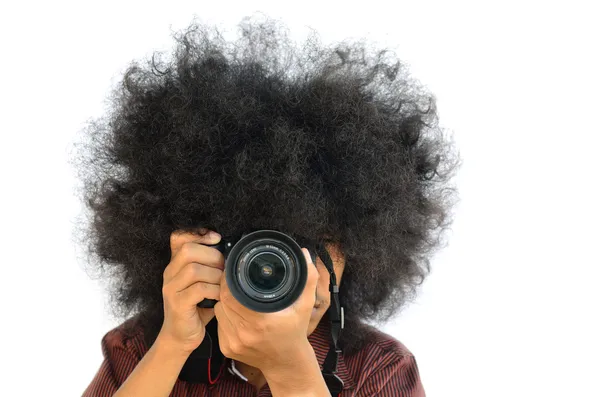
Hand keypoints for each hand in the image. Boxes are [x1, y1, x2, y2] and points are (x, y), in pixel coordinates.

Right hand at [157, 229, 224, 355]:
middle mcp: (169, 273)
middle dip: (212, 256)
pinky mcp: (177, 303)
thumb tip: (232, 252)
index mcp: (175, 265)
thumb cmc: (197, 307)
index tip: (217, 239)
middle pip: (188, 250)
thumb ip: (209, 266)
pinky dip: (214, 290)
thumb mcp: (202, 283)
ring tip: (223, 284)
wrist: (181, 337)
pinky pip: (198, 289)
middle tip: (224, 268)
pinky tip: (219, 296)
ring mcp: (171, 288)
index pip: (178, 238)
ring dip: (215, 275)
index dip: (198, 233)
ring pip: (194, 269)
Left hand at [214, 247, 319, 372]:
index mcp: (260, 322)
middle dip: (226, 288)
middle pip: (223, 301)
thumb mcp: (305, 305)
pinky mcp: (227, 349)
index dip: (229, 281)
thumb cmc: (295, 332)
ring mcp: (233, 343)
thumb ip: (308, 279)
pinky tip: (237, 314)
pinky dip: (225, 316)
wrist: (286, 363)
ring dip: (225, 302)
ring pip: (219, 311)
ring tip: (238, 298)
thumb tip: (305, 254)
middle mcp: (244, 334)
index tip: (235, 273)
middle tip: (234, 281)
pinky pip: (219, 324)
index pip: (231, 295)